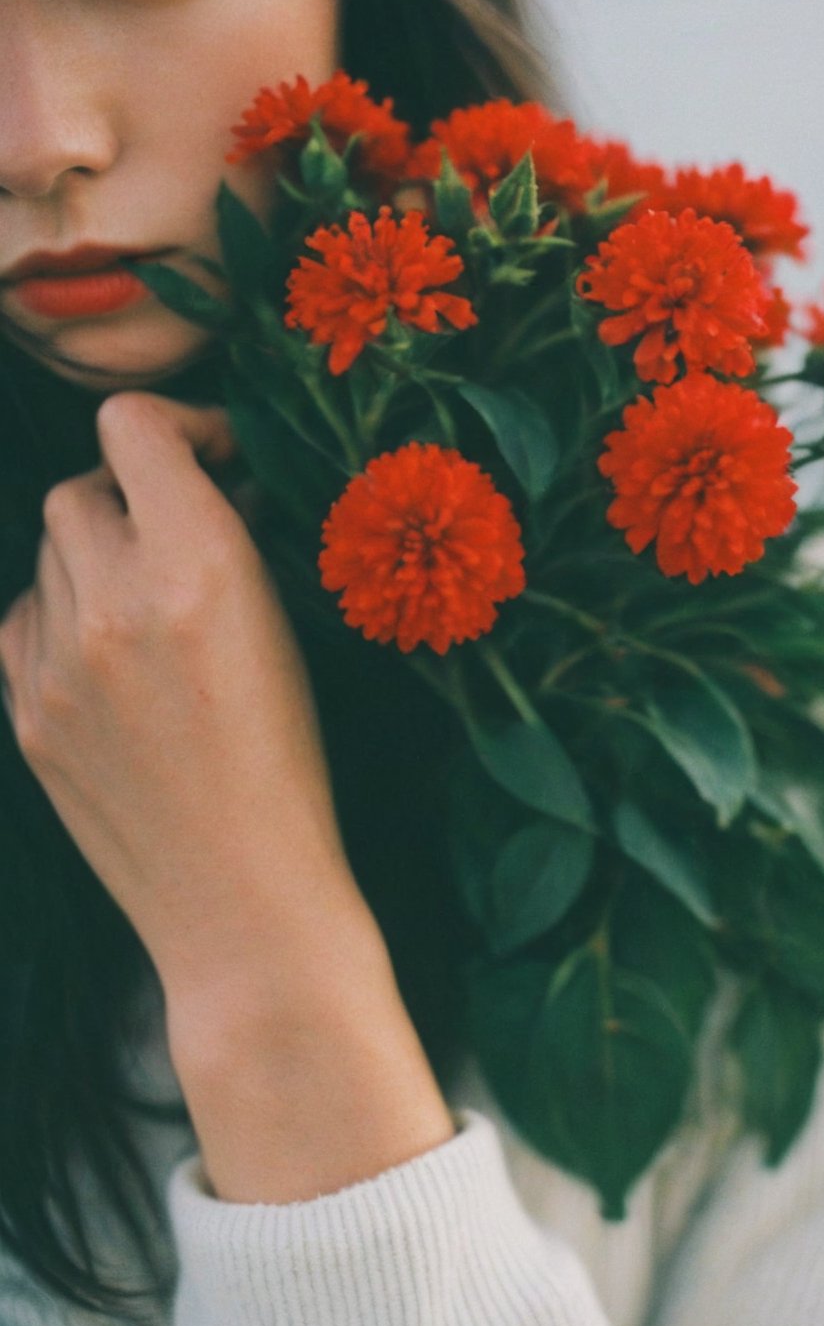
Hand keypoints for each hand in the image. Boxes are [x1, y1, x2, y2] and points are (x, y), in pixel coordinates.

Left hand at [0, 390, 373, 1009]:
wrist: (241, 898)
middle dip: (132, 497)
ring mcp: (55, 663)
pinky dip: (58, 615)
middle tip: (182, 534)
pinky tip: (107, 654)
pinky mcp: (24, 714)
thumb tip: (217, 481)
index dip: (176, 427)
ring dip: (94, 555)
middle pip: (80, 488)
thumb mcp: (292, 633)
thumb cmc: (293, 766)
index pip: (132, 429)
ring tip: (148, 603)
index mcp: (199, 570)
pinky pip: (21, 619)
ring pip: (47, 554)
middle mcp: (114, 604)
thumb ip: (240, 543)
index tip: (212, 460)